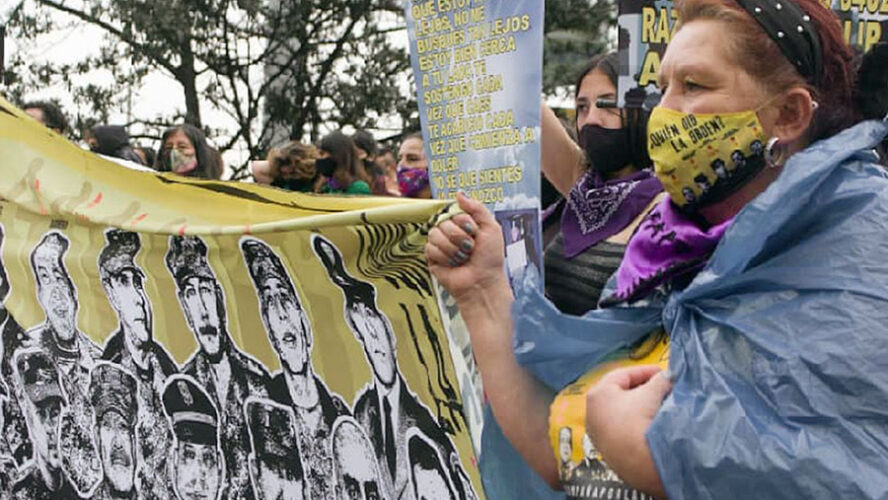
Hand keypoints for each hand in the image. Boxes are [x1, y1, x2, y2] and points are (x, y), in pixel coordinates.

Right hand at [426, 193, 505, 302]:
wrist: (483, 282)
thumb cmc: (490, 259)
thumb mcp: (491, 228)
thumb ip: (477, 208)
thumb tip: (459, 194)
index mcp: (463, 223)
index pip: (453, 211)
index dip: (464, 221)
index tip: (474, 232)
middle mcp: (450, 232)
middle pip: (443, 222)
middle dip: (459, 236)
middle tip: (470, 247)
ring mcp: (440, 244)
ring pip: (434, 234)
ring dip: (452, 248)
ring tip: (462, 257)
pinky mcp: (432, 258)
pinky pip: (430, 248)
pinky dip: (444, 257)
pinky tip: (453, 264)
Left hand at [585, 365, 670, 497]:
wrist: (636, 462)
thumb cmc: (638, 419)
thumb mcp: (652, 393)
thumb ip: (660, 380)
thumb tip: (667, 376)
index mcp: (598, 393)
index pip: (623, 375)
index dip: (645, 371)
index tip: (662, 373)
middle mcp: (591, 412)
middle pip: (620, 393)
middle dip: (642, 389)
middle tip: (662, 389)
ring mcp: (597, 432)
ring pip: (621, 412)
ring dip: (639, 407)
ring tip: (658, 406)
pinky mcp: (606, 449)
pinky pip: (621, 429)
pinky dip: (634, 423)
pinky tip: (649, 426)